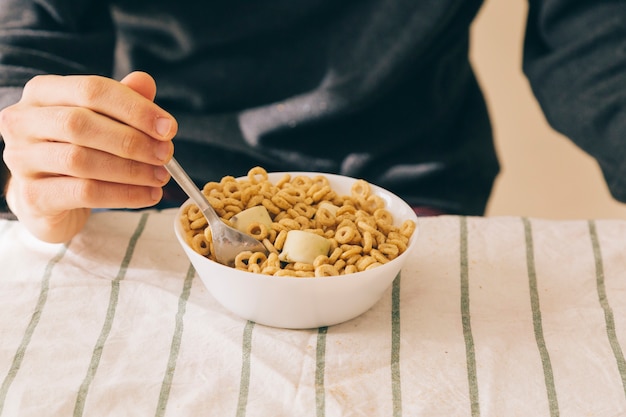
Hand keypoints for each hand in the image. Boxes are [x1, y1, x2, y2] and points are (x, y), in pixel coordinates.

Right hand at [0, 71, 177, 242]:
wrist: (48, 198)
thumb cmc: (78, 149)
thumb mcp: (102, 121)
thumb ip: (123, 101)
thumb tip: (145, 82)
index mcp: (43, 92)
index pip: (91, 89)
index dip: (135, 108)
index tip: (169, 128)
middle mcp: (23, 121)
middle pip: (82, 123)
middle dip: (133, 141)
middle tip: (166, 155)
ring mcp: (21, 159)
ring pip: (81, 160)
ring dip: (131, 170)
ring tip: (160, 177)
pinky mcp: (32, 196)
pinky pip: (83, 193)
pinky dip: (123, 194)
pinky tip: (148, 195)